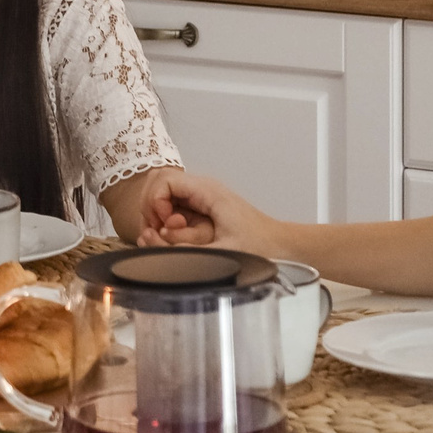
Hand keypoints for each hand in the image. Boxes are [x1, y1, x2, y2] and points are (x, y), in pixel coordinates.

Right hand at [137, 171, 285, 257]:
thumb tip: (156, 241)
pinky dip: (167, 221)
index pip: (163, 181)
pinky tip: (174, 238)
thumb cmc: (260, 245)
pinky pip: (174, 207)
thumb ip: (187, 248)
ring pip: (164, 196)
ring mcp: (201, 197)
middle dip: (151, 210)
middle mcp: (202, 189)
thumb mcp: (223, 252)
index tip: (160, 227)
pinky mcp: (202, 207)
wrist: (281, 244)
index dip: (154, 203)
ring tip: (165, 238)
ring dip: (157, 216)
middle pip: (159, 185)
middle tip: (157, 234)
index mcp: (207, 191)